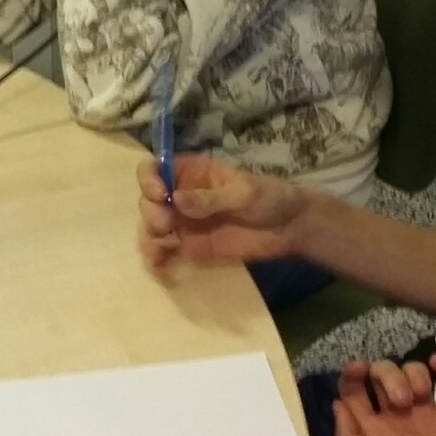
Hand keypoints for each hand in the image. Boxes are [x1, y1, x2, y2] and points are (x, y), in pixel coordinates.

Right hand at [137, 152, 307, 274]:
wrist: (288, 228)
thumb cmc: (268, 198)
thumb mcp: (243, 192)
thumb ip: (211, 198)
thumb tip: (176, 200)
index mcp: (191, 173)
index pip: (155, 169)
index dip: (148, 179)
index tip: (159, 194)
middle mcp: (180, 196)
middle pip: (148, 200)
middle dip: (150, 212)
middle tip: (166, 224)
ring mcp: (183, 223)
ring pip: (151, 227)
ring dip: (148, 237)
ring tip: (158, 250)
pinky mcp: (190, 248)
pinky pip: (166, 253)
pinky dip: (157, 260)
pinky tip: (161, 267)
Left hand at [333, 354, 435, 435]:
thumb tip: (336, 404)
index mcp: (377, 434)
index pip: (355, 395)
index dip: (352, 376)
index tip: (360, 366)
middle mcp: (400, 421)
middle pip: (383, 378)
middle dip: (389, 377)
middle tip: (403, 402)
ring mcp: (430, 415)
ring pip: (414, 374)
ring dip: (414, 373)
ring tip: (423, 395)